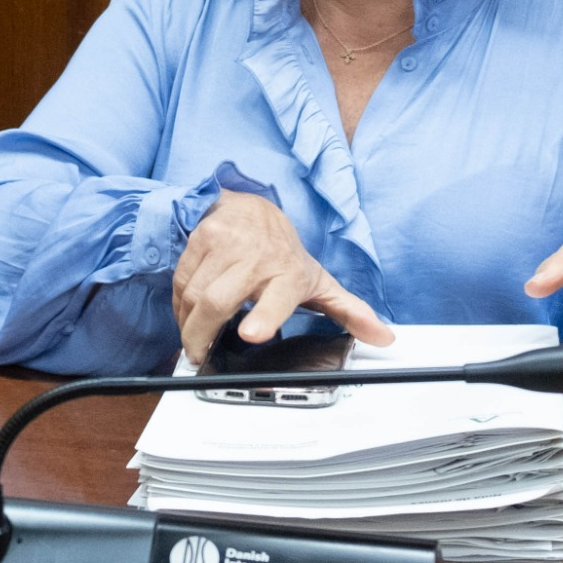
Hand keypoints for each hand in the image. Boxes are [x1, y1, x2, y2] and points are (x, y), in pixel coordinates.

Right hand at [169, 189, 393, 366]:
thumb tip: (384, 336)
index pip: (277, 297)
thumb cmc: (284, 253)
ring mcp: (225, 244)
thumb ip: (348, 311)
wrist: (253, 207)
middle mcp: (256, 257)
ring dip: (187, 324)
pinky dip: (179, 304)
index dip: (264, 316)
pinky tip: (186, 313)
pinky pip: (181, 281)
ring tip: (192, 338)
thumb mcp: (318, 281)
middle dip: (200, 336)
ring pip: (194, 295)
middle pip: (218, 302)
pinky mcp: (200, 238)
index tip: (252, 334)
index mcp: (289, 274)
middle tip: (198, 356)